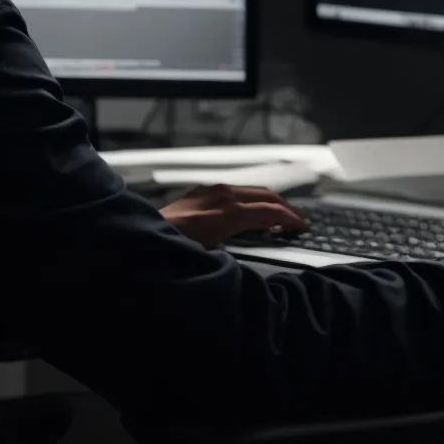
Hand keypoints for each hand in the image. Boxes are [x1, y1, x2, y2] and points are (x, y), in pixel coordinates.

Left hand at [160, 184, 306, 248]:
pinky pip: (237, 191)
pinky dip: (252, 200)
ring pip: (252, 190)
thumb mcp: (215, 253)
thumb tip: (264, 236)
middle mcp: (224, 195)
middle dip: (284, 207)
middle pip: (266, 195)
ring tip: (277, 219)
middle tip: (295, 222)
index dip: (289, 219)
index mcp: (229, 211)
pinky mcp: (203, 191)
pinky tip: (251, 214)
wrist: (142, 236)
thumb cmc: (178, 249)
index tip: (301, 227)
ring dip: (269, 202)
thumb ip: (242, 243)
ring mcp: (213, 190)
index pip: (270, 210)